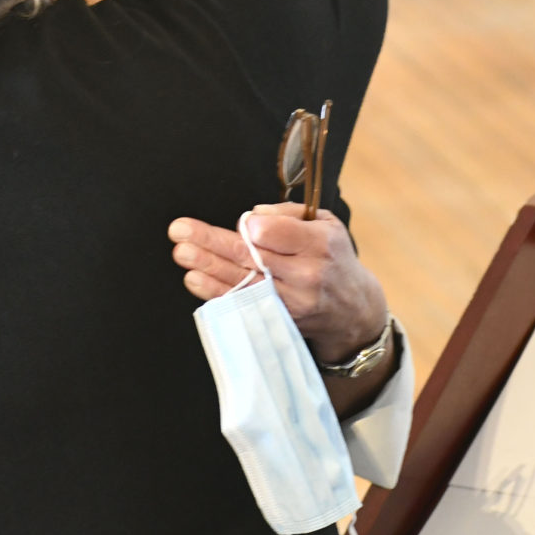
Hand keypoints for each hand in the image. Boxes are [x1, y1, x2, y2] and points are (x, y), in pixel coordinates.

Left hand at [169, 205, 388, 366]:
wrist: (353, 310)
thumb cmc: (334, 258)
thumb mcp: (326, 225)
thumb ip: (289, 215)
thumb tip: (252, 216)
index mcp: (319, 244)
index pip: (279, 234)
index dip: (254, 227)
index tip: (241, 223)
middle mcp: (306, 275)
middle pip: (252, 256)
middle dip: (212, 242)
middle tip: (180, 231)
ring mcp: (291, 301)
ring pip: (242, 282)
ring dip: (207, 267)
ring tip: (182, 252)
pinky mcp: (279, 319)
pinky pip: (241, 305)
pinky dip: (215, 292)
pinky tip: (194, 279)